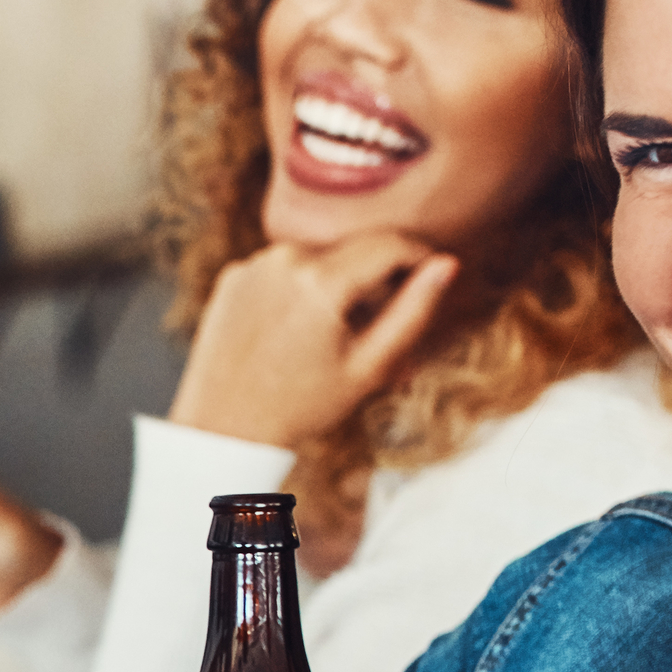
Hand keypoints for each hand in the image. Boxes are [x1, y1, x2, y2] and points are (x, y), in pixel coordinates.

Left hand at [172, 233, 461, 448]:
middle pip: (355, 248)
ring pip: (319, 256)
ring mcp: (254, 264)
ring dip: (337, 280)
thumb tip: (447, 265)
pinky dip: (298, 288)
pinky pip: (282, 269)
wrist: (224, 428)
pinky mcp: (233, 275)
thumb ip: (413, 311)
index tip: (435, 271)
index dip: (421, 254)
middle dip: (377, 275)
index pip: (391, 243)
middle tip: (379, 323)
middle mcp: (284, 259)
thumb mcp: (370, 366)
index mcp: (322, 280)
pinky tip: (292, 331)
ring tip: (332, 334)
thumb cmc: (302, 406)